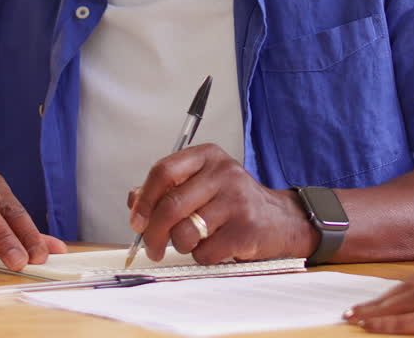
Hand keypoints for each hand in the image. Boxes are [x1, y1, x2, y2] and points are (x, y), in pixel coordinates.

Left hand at [126, 143, 314, 262]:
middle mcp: (223, 173)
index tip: (137, 221)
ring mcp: (237, 200)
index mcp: (207, 156)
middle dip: (153, 234)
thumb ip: (167, 189)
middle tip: (150, 247)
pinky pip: (205, 251)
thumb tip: (133, 201)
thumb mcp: (201, 185)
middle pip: (171, 206)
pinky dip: (202, 256)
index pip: (163, 171)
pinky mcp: (245, 228)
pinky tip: (214, 247)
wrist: (280, 219)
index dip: (144, 200)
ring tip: (191, 242)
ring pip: (185, 232)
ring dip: (180, 245)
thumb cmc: (233, 203)